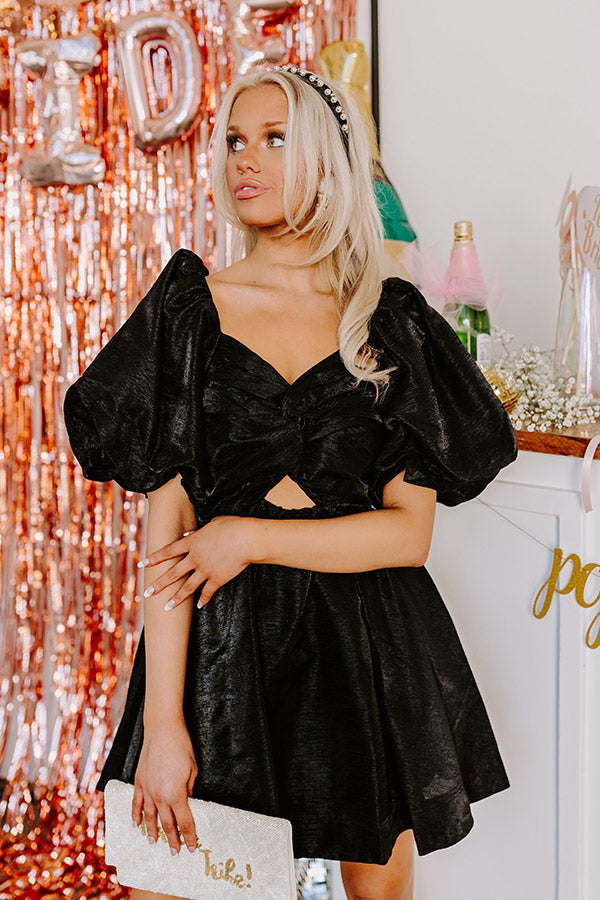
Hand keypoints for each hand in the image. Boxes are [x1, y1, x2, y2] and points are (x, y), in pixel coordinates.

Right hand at [131, 719, 197, 854]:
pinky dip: (135, 815)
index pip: (184, 822)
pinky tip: (135, 824)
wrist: (162, 731)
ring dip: (152, 832)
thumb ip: (189, 790)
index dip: (189, 836)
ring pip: (149, 817)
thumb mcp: (193, 770)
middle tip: (175, 852)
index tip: (192, 847)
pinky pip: (136, 803)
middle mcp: (159, 797)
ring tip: (154, 843)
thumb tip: (188, 802)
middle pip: (167, 824)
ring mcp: (147, 790)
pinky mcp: (139, 781)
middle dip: (172, 840)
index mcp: (176, 795)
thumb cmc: (181, 748)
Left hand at [139, 515, 255, 609]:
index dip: (154, 558)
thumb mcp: (213, 523)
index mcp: (192, 542)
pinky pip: (208, 592)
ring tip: (166, 608)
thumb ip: (199, 530)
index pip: (168, 551)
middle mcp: (195, 558)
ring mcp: (206, 570)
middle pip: (173, 573)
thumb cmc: (233, 526)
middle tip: (147, 593)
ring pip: (187, 587)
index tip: (142, 564)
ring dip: (176, 599)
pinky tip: (199, 606)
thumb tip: (188, 534)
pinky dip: (203, 599)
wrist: (247, 539)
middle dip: (158, 584)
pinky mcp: (218, 579)